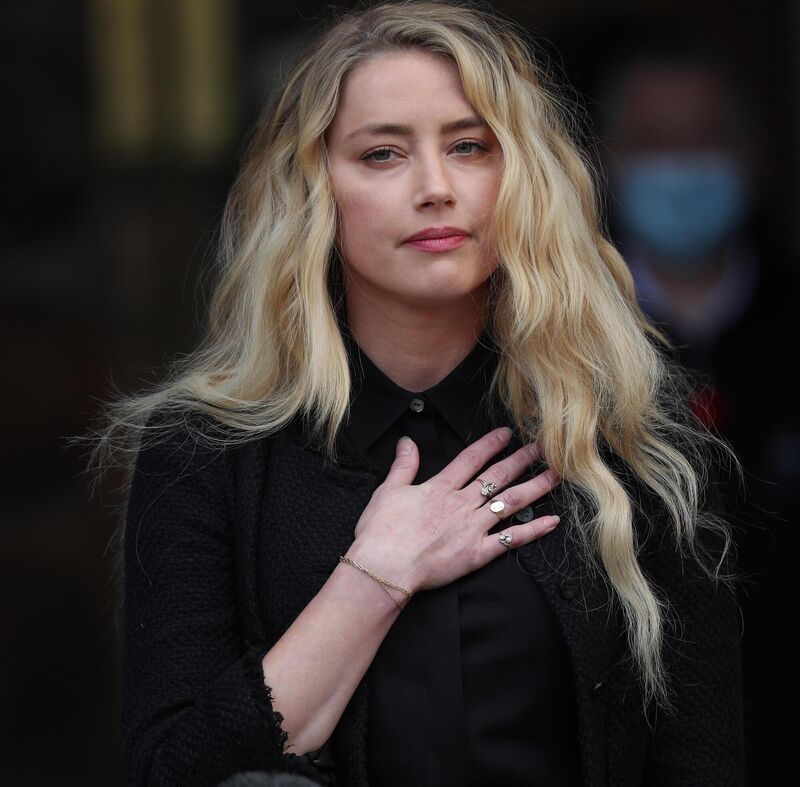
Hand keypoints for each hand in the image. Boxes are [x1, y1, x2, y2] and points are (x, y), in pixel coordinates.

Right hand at [346, 426, 560, 593]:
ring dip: (535, 487)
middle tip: (542, 447)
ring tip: (554, 476)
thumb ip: (403, 465)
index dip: (491, 444)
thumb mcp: (388, 491)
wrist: (384, 567)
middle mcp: (461, 504)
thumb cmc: (381, 532)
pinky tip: (551, 521)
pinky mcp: (477, 553)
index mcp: (440, 488)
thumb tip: (408, 442)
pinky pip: (511, 540)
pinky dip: (533, 530)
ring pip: (510, 502)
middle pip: (497, 476)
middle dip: (521, 459)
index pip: (472, 459)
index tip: (507, 434)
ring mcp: (472, 528)